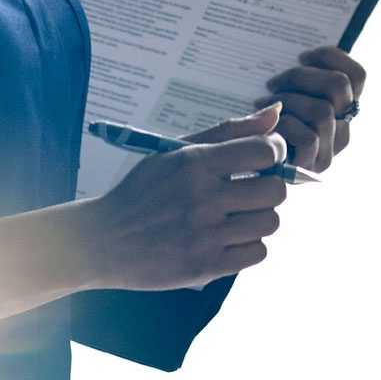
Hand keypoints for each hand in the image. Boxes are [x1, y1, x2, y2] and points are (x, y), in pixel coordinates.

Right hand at [83, 106, 291, 290]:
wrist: (104, 239)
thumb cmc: (142, 191)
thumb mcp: (175, 151)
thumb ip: (228, 131)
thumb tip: (275, 113)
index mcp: (196, 163)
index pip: (265, 151)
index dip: (275, 153)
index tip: (266, 159)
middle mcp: (203, 198)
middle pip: (275, 190)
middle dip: (270, 188)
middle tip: (251, 191)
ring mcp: (205, 235)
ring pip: (270, 223)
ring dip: (259, 218)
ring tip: (237, 216)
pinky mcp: (206, 266)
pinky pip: (258, 253)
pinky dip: (249, 246)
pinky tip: (229, 238)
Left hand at [264, 46, 367, 172]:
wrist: (241, 163)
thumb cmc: (260, 124)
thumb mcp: (284, 94)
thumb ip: (301, 80)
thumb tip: (303, 58)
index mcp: (340, 110)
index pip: (358, 76)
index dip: (332, 57)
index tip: (301, 57)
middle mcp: (342, 130)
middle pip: (340, 86)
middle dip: (303, 76)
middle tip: (274, 82)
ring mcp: (329, 151)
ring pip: (323, 110)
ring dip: (289, 101)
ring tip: (264, 103)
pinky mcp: (312, 168)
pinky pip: (308, 137)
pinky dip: (285, 126)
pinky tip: (268, 127)